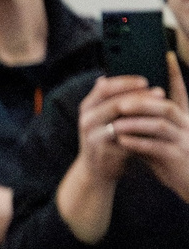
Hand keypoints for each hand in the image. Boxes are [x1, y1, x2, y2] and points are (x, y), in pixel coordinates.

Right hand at [72, 72, 166, 186]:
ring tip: (161, 107)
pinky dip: (142, 129)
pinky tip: (156, 125)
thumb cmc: (104, 139)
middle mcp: (86, 120)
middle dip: (140, 96)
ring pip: (121, 119)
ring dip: (144, 112)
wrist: (95, 170)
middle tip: (160, 92)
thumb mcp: (99, 117)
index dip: (125, 83)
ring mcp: (93, 135)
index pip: (104, 88)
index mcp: (87, 108)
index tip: (145, 81)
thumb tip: (104, 77)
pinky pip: (126, 136)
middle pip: (114, 102)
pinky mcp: (104, 149)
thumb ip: (103, 100)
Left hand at [115, 55, 188, 202]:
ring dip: (136, 122)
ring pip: (160, 125)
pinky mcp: (177, 157)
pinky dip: (138, 142)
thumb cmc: (171, 159)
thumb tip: (123, 109)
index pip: (180, 92)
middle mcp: (187, 126)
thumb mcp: (159, 138)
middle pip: (167, 106)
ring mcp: (184, 141)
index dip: (175, 74)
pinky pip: (156, 146)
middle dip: (143, 102)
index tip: (166, 56)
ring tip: (117, 122)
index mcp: (184, 118)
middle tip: (121, 102)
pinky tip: (123, 141)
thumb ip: (145, 125)